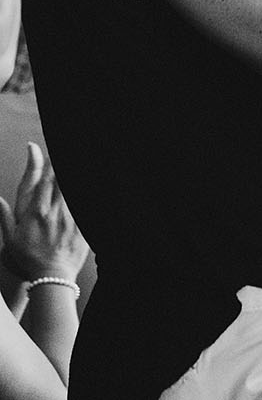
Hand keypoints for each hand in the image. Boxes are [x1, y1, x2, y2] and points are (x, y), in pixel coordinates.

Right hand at [0, 143, 87, 280]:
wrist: (51, 276)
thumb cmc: (28, 260)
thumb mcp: (10, 239)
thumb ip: (4, 218)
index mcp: (35, 213)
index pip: (41, 181)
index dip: (43, 164)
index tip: (41, 152)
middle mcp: (53, 211)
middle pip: (59, 181)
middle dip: (59, 167)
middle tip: (58, 159)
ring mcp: (69, 217)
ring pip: (71, 189)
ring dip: (69, 177)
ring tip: (68, 168)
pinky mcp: (82, 224)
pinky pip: (83, 203)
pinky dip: (81, 193)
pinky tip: (87, 184)